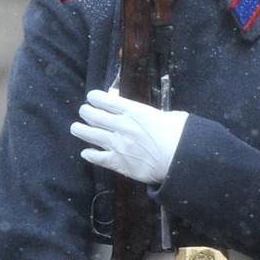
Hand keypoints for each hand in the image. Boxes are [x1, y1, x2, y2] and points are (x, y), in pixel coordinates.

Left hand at [71, 88, 188, 184]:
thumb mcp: (172, 116)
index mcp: (135, 111)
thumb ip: (154, 113)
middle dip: (86, 112)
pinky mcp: (117, 162)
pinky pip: (96, 157)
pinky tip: (87, 152)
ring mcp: (117, 145)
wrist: (181, 162)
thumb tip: (150, 114)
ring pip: (88, 134)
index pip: (105, 100)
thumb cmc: (182, 136)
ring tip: (77, 128)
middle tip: (85, 112)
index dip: (95, 97)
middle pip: (92, 115)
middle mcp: (121, 126)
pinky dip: (89, 154)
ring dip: (80, 130)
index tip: (92, 97)